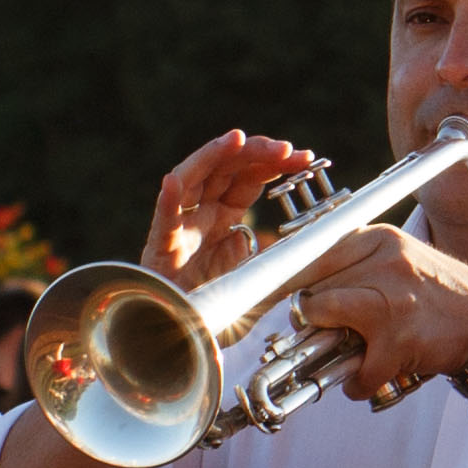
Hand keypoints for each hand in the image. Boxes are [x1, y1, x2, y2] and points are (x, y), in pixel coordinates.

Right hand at [143, 131, 322, 289]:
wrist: (178, 328)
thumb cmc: (212, 299)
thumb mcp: (250, 268)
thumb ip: (259, 247)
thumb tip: (263, 231)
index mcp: (224, 215)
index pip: (249, 178)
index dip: (275, 163)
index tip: (306, 157)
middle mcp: (201, 213)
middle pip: (225, 169)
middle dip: (256, 152)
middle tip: (287, 148)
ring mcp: (180, 226)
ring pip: (190, 179)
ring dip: (213, 156)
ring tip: (236, 139)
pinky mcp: (160, 248)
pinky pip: (162, 221)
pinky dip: (167, 200)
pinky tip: (173, 182)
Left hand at [285, 222, 467, 410]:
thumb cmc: (440, 299)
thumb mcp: (400, 261)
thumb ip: (351, 265)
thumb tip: (288, 286)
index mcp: (381, 238)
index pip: (307, 254)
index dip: (278, 281)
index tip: (258, 299)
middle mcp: (386, 262)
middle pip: (310, 290)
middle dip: (316, 318)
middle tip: (335, 331)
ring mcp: (391, 300)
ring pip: (321, 319)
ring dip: (331, 345)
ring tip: (353, 350)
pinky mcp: (399, 340)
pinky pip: (355, 370)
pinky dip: (360, 382)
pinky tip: (375, 375)